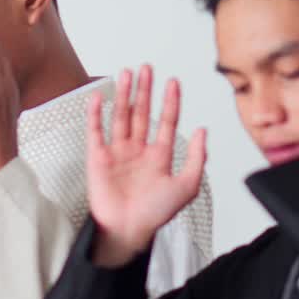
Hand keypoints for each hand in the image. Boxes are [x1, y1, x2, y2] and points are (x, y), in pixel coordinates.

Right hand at [87, 66, 205, 267]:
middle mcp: (138, 151)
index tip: (173, 82)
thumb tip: (202, 131)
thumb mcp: (187, 186)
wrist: (127, 230)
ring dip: (124, 95)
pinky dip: (96, 114)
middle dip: (145, 90)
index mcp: (160, 156)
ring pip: (121, 116)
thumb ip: (197, 158)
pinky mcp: (98, 158)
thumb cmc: (155, 214)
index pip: (166, 121)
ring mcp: (118, 153)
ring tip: (128, 74)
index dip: (171, 102)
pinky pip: (96, 131)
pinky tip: (99, 97)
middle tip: (148, 68)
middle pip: (142, 113)